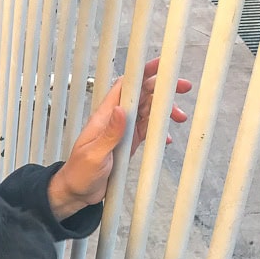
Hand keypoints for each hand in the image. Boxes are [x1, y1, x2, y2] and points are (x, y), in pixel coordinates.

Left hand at [48, 58, 191, 218]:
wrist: (77, 192)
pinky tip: (166, 138)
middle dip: (161, 89)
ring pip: (147, 112)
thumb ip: (109, 133)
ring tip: (180, 118)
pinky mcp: (127, 143)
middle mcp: (114, 120)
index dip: (142, 74)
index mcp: (104, 117)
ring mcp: (122, 131)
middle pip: (141, 96)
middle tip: (183, 88)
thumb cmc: (79, 173)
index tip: (160, 66)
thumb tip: (121, 109)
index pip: (124, 87)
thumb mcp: (94, 154)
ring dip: (164, 111)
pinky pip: (147, 130)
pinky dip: (159, 131)